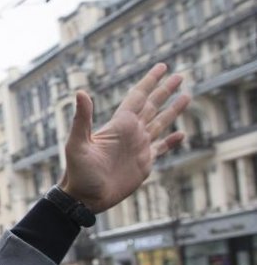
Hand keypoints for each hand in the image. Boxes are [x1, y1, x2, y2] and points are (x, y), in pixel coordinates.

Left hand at [60, 62, 189, 213]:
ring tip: (186, 96)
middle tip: (180, 75)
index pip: (138, 96)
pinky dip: (172, 141)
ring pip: (160, 123)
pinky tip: (181, 134)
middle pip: (152, 105)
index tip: (162, 67)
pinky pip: (161, 148)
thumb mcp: (77, 144)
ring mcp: (138, 147)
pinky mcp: (144, 163)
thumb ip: (82, 119)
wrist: (85, 198)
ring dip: (173, 110)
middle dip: (165, 90)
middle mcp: (131, 133)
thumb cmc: (78, 172)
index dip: (150, 81)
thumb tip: (80, 92)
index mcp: (119, 125)